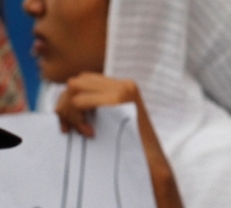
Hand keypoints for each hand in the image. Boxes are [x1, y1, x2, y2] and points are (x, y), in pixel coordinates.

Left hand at [56, 73, 183, 207]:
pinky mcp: (118, 99)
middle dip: (64, 105)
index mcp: (124, 87)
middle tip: (67, 130)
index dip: (68, 101)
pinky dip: (75, 118)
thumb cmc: (130, 149)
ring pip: (74, 88)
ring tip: (79, 132)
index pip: (84, 81)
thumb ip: (99, 109)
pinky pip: (79, 102)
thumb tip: (64, 105)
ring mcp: (122, 89)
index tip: (68, 126)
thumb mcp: (114, 122)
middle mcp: (123, 84)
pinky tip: (88, 133)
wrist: (153, 162)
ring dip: (68, 111)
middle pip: (76, 82)